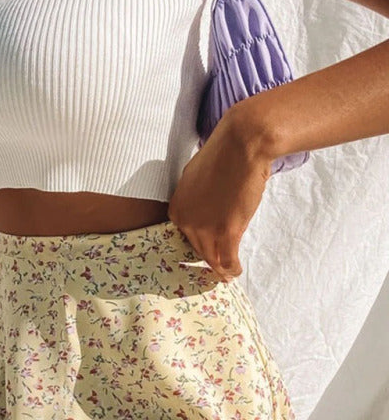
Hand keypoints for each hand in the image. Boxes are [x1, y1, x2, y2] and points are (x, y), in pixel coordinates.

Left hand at [167, 109, 272, 281]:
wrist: (242, 144)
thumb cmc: (224, 154)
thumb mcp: (197, 177)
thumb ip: (197, 196)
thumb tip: (207, 206)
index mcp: (177, 207)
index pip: (184, 235)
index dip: (197, 244)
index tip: (206, 252)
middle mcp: (186, 221)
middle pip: (197, 249)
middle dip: (208, 260)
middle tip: (218, 269)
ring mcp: (205, 229)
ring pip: (211, 259)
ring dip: (221, 269)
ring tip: (228, 275)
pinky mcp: (227, 232)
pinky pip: (227, 260)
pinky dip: (232, 269)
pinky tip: (236, 271)